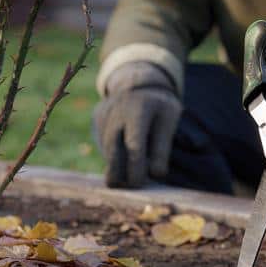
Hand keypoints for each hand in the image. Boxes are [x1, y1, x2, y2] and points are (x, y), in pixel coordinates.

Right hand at [92, 62, 182, 187]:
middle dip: (119, 174)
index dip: (136, 168)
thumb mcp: (169, 121)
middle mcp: (116, 110)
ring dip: (115, 166)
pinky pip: (101, 143)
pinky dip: (111, 156)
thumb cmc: (159, 106)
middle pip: (112, 150)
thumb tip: (155, 175)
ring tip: (128, 175)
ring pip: (105, 149)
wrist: (139, 80)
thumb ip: (162, 147)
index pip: (134, 145)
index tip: (141, 183)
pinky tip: (122, 157)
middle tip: (131, 186)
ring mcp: (103, 114)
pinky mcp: (96, 119)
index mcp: (139, 109)